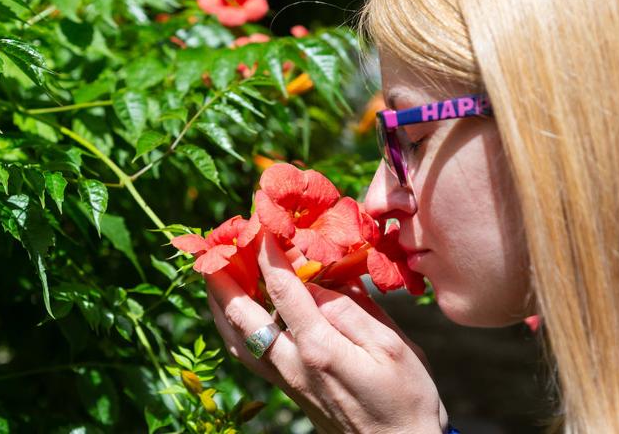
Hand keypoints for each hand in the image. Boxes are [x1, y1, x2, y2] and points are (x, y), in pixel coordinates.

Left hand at [205, 232, 446, 433]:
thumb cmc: (407, 396)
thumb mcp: (392, 346)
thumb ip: (351, 309)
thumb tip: (316, 280)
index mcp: (319, 348)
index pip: (281, 289)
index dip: (266, 252)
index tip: (257, 222)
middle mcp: (292, 364)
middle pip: (241, 315)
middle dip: (222, 278)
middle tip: (212, 247)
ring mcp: (286, 379)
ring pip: (235, 338)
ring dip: (218, 304)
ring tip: (211, 275)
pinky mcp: (287, 389)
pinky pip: (247, 353)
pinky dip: (232, 326)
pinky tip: (234, 312)